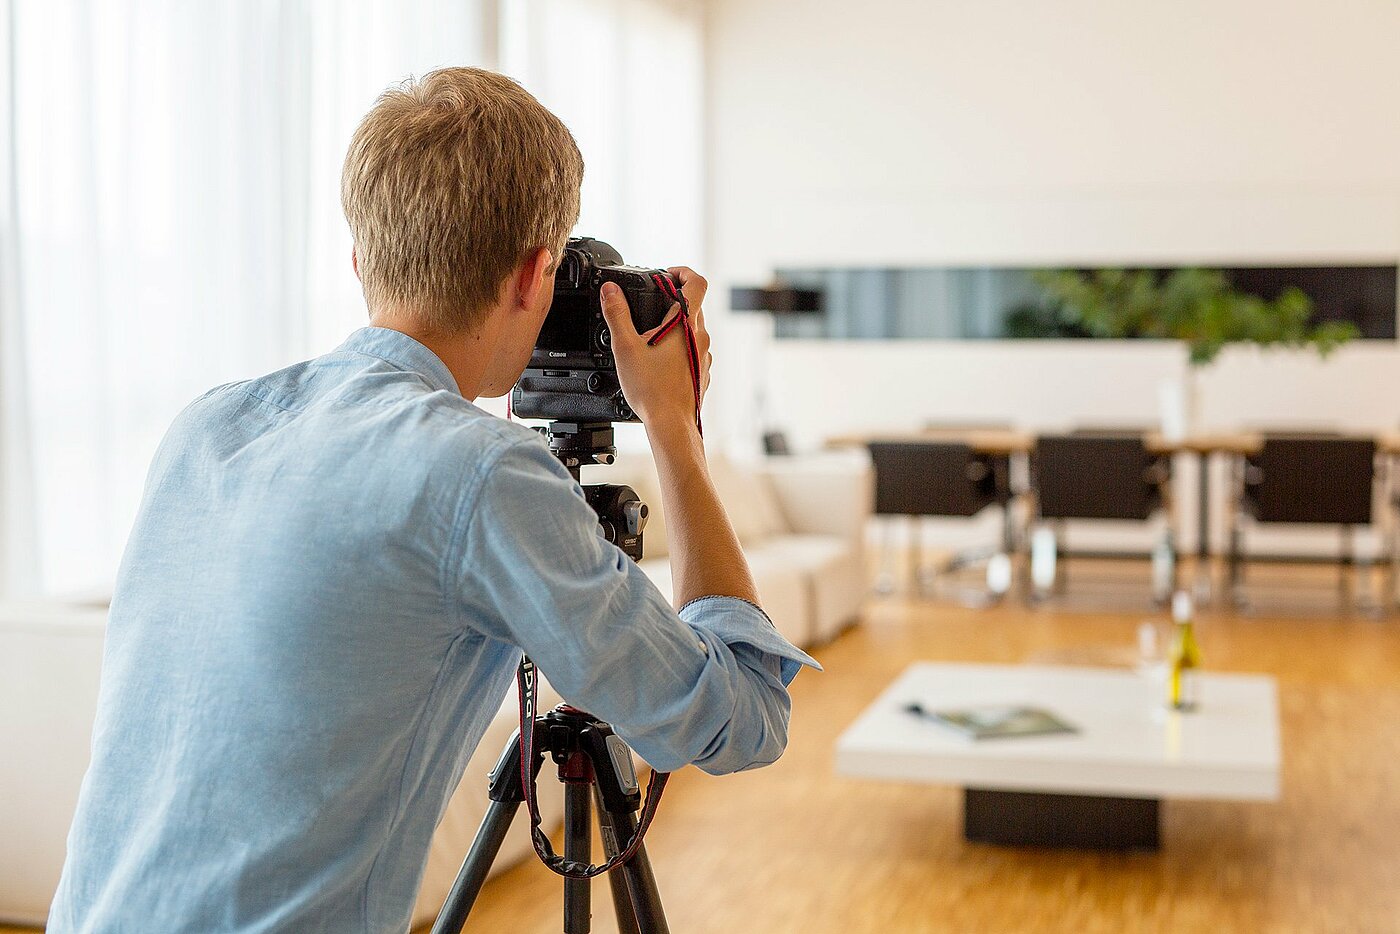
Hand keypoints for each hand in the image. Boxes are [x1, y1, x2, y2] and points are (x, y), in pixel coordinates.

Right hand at [600, 267, 712, 431]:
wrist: (670, 424)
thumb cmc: (651, 390)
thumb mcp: (625, 347)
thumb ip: (617, 314)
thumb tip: (610, 290)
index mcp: (686, 324)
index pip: (697, 282)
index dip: (682, 271)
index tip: (667, 274)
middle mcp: (701, 337)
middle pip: (693, 305)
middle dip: (671, 302)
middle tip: (648, 308)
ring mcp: (704, 356)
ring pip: (693, 329)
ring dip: (674, 327)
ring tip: (649, 339)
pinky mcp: (702, 372)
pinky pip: (693, 351)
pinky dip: (678, 348)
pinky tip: (659, 362)